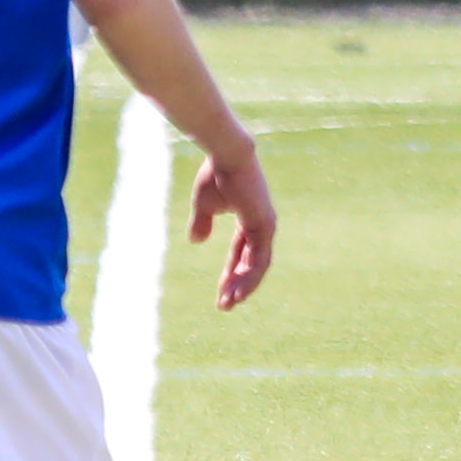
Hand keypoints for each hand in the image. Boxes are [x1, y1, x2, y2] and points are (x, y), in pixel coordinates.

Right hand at [189, 142, 275, 308]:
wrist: (225, 156)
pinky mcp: (265, 226)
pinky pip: (260, 259)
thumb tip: (196, 241)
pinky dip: (250, 277)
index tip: (221, 292)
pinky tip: (240, 292)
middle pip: (251, 262)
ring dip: (244, 286)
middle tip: (225, 305)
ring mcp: (265, 226)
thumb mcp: (204, 204)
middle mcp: (261, 225)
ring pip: (258, 266)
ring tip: (230, 303)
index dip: (231, 272)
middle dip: (238, 285)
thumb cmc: (215, 175)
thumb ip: (201, 223)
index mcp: (249, 219)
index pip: (241, 252)